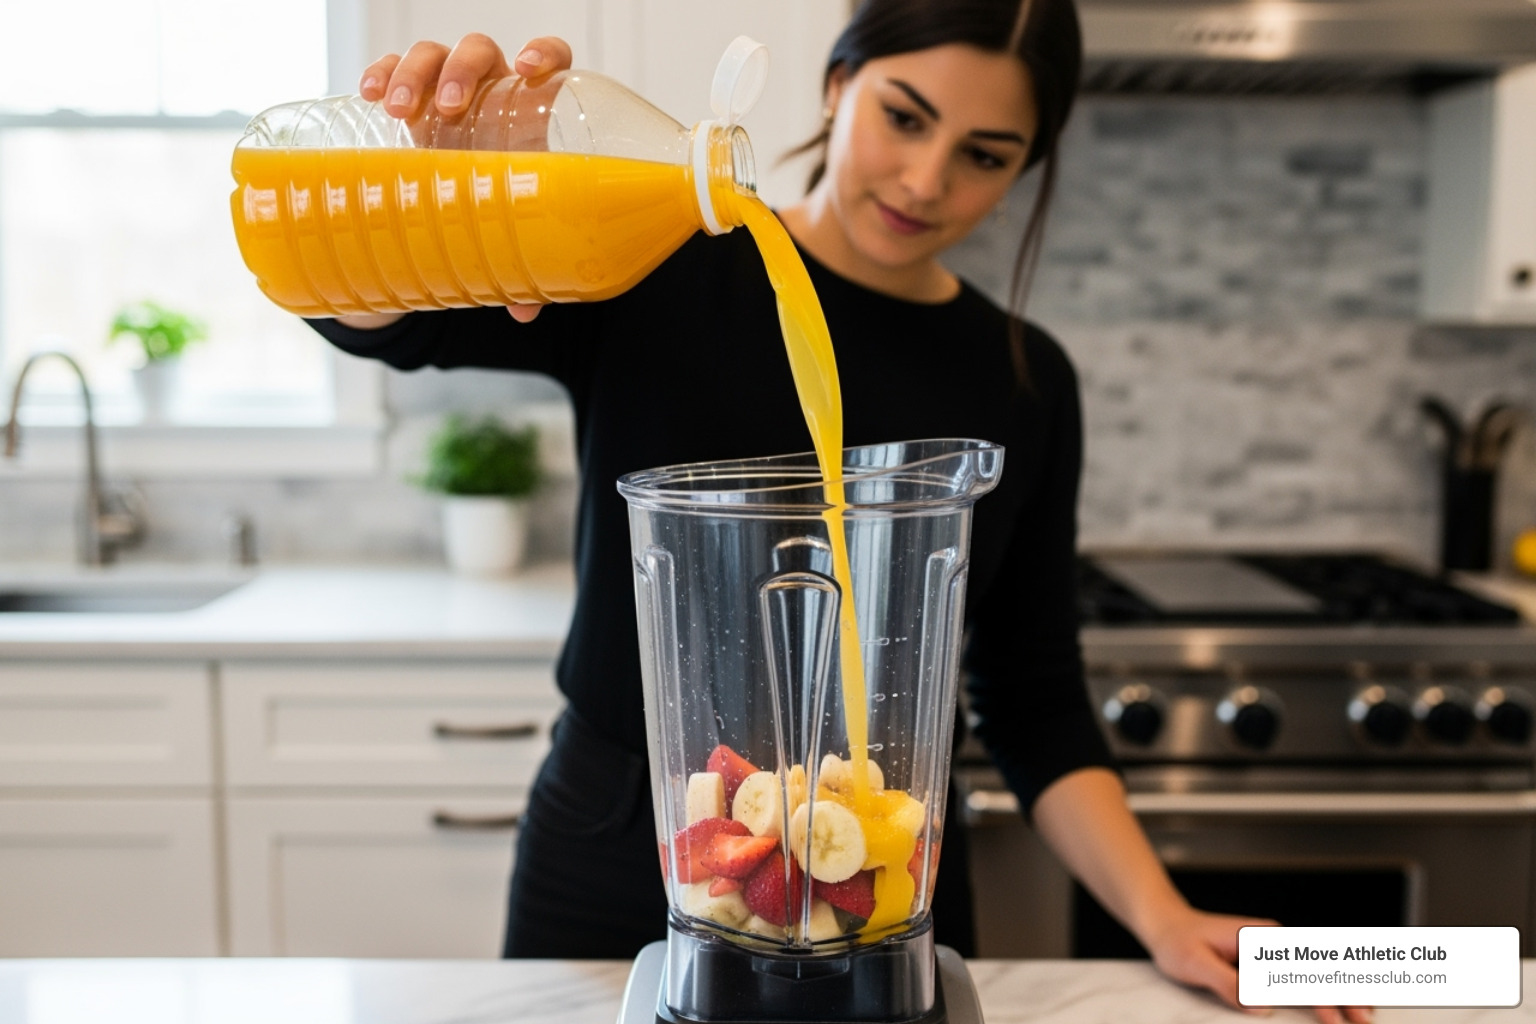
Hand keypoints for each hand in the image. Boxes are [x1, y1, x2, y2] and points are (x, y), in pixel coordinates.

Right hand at [359, 33, 574, 322]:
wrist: (455, 203)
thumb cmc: (496, 206)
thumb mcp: (511, 230)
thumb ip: (524, 263)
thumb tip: (524, 310)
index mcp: (531, 112)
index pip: (550, 60)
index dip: (542, 53)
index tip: (527, 69)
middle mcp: (490, 91)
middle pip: (479, 53)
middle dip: (460, 71)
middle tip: (446, 110)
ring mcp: (446, 91)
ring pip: (431, 55)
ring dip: (413, 72)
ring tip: (396, 110)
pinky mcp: (409, 101)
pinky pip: (391, 68)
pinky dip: (380, 71)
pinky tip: (368, 92)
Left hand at [1142, 906, 1373, 1023]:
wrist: (1165, 923)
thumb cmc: (1177, 940)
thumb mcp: (1195, 964)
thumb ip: (1228, 985)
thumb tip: (1264, 1007)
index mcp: (1257, 941)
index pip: (1299, 971)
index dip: (1323, 996)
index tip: (1338, 1019)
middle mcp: (1270, 941)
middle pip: (1315, 968)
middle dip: (1344, 993)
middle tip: (1365, 1019)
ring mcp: (1270, 947)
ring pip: (1313, 968)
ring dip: (1340, 988)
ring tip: (1366, 1011)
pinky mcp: (1266, 956)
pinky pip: (1300, 970)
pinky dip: (1323, 984)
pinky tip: (1337, 997)